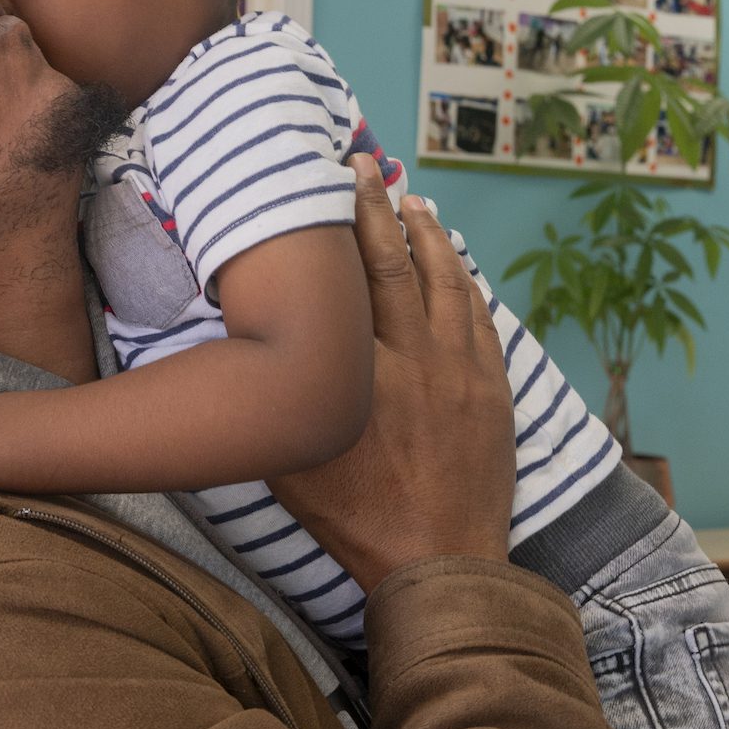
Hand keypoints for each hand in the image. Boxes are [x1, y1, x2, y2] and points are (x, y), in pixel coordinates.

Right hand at [265, 155, 514, 590]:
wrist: (438, 562)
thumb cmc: (353, 518)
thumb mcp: (288, 463)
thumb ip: (272, 403)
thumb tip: (236, 357)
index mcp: (361, 372)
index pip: (350, 276)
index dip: (340, 222)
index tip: (330, 182)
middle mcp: (414, 359)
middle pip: (395, 263)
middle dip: (377, 207)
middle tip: (363, 165)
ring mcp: (461, 371)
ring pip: (447, 282)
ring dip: (429, 235)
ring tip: (412, 200)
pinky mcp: (492, 390)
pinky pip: (480, 318)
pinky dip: (465, 281)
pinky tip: (455, 261)